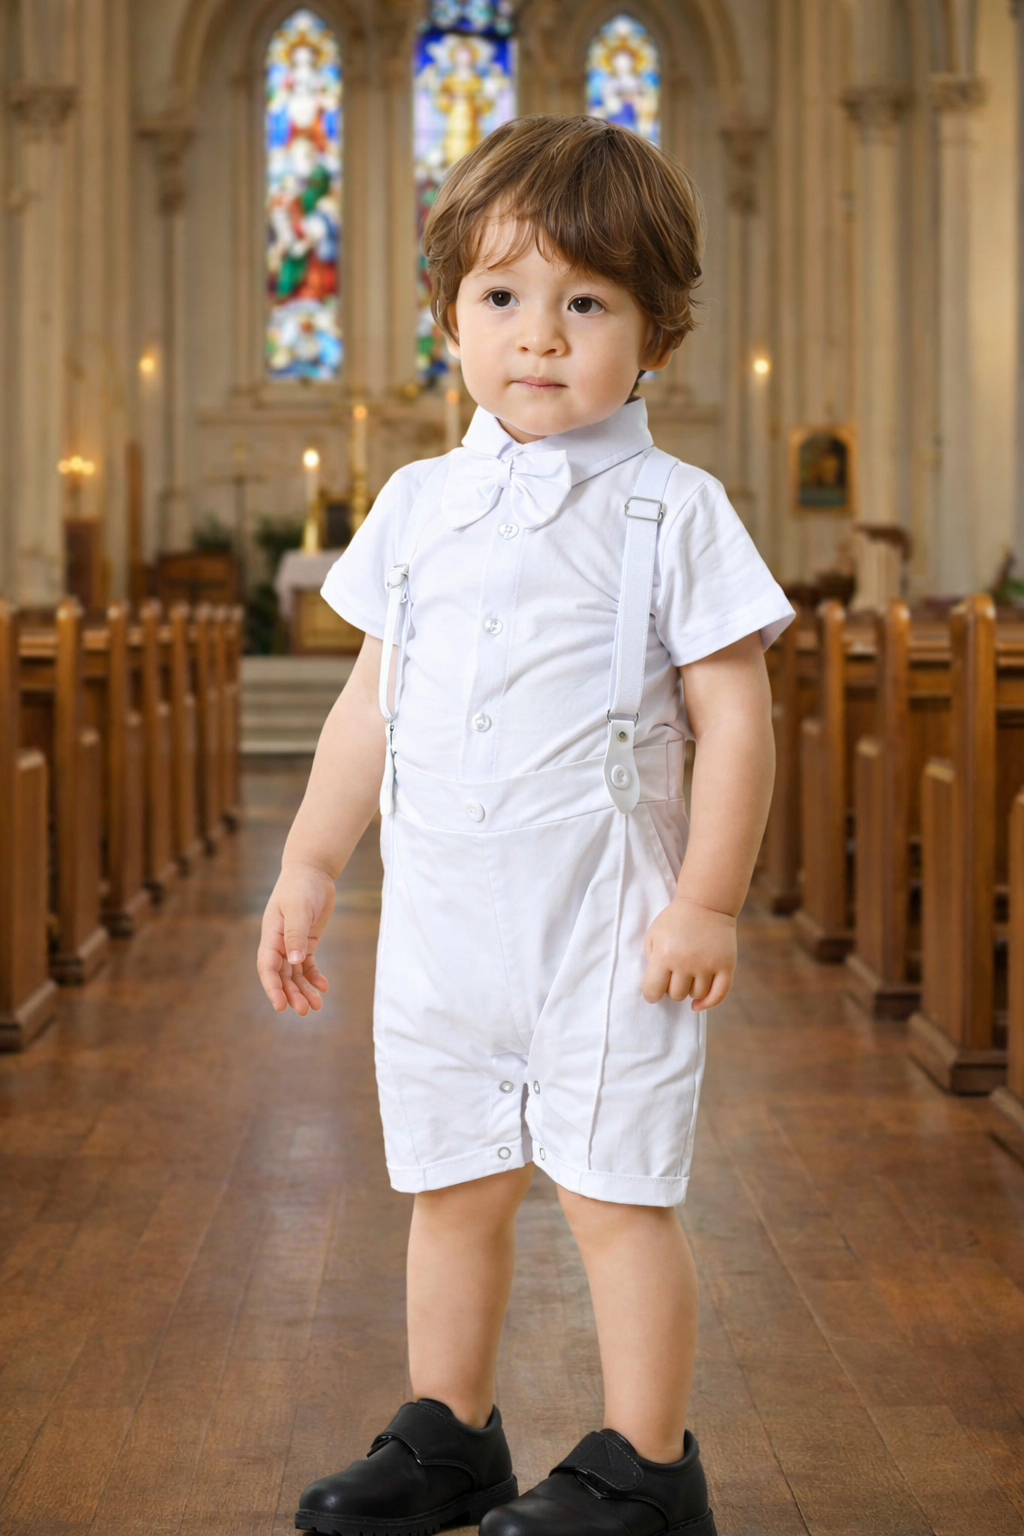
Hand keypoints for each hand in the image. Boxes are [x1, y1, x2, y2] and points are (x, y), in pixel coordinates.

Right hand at [257, 863, 335, 1015]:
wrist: (312, 871)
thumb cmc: (300, 886)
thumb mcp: (298, 909)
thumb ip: (296, 934)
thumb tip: (294, 962)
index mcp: (271, 936)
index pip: (268, 967)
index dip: (272, 988)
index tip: (280, 1006)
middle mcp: (279, 943)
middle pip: (282, 975)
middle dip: (291, 994)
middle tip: (304, 1011)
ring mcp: (293, 943)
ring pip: (295, 974)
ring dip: (303, 990)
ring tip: (316, 1006)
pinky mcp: (307, 941)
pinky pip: (308, 964)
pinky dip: (314, 977)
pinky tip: (324, 987)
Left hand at [642, 897, 736, 1009]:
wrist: (706, 903)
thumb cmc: (675, 921)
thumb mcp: (653, 936)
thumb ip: (651, 962)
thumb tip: (655, 988)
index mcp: (664, 955)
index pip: (652, 991)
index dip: (651, 994)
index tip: (653, 991)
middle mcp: (686, 962)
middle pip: (676, 995)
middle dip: (671, 988)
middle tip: (673, 975)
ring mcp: (708, 964)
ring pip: (696, 995)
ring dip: (689, 990)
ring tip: (688, 976)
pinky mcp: (726, 965)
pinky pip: (718, 995)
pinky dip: (707, 1003)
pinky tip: (698, 1004)